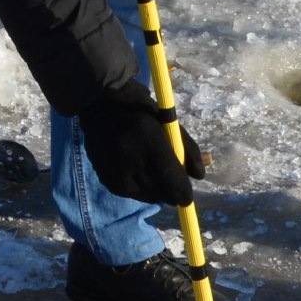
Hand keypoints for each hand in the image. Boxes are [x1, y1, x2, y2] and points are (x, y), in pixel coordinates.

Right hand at [75, 89, 202, 208]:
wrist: (100, 104)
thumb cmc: (142, 109)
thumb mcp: (170, 123)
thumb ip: (188, 149)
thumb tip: (199, 176)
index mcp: (149, 139)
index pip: (171, 179)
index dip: (183, 192)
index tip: (187, 196)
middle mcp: (130, 159)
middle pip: (160, 193)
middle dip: (170, 190)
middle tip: (170, 178)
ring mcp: (115, 172)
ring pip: (146, 195)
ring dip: (154, 189)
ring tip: (149, 168)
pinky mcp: (106, 179)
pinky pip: (131, 193)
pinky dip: (138, 187)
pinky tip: (135, 170)